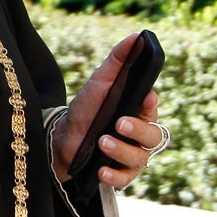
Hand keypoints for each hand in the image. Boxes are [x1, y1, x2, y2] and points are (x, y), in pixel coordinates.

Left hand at [50, 33, 163, 188]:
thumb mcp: (100, 83)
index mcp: (139, 111)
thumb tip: (137, 36)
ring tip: (102, 141)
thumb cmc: (87, 109)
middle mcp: (141, 136)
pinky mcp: (120, 175)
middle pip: (153, 136)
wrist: (64, 140)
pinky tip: (101, 169)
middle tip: (119, 123)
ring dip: (121, 150)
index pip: (152, 108)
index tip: (145, 97)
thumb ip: (118, 61)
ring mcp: (132, 157)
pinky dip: (114, 175)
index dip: (150, 104)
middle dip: (138, 129)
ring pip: (139, 158)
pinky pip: (125, 180)